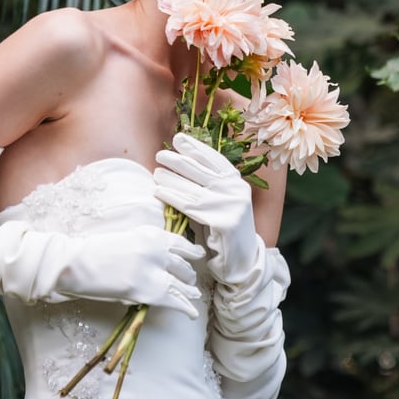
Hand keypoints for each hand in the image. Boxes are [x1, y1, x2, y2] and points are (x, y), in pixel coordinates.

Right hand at [48, 224, 204, 317]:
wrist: (76, 264)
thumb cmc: (94, 252)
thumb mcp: (126, 239)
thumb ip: (146, 247)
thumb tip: (161, 262)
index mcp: (151, 235)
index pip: (180, 244)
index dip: (191, 251)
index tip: (198, 254)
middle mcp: (157, 250)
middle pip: (182, 265)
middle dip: (187, 274)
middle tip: (190, 280)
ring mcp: (154, 271)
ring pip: (181, 284)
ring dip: (189, 291)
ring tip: (194, 296)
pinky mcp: (147, 291)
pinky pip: (173, 300)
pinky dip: (185, 307)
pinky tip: (191, 313)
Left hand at [154, 132, 259, 287]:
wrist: (241, 260)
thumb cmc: (223, 229)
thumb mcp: (219, 202)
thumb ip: (205, 185)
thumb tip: (178, 164)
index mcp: (237, 182)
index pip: (215, 159)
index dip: (196, 147)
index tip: (179, 138)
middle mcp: (236, 190)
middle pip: (202, 170)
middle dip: (179, 160)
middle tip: (161, 154)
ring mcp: (232, 205)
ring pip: (194, 188)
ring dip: (172, 178)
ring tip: (156, 172)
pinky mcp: (224, 221)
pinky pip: (191, 206)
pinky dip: (173, 197)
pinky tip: (159, 191)